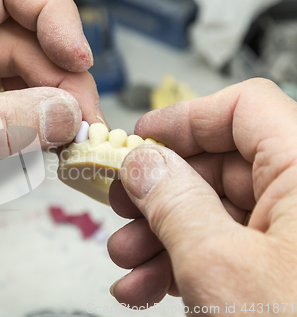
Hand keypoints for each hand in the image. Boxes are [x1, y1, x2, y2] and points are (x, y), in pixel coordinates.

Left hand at [0, 0, 103, 246]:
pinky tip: (39, 146)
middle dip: (58, 78)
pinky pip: (8, 104)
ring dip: (49, 105)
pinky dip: (30, 125)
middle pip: (22, 37)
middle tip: (79, 121)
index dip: (50, 16)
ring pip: (21, 73)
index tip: (76, 59)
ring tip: (64, 140)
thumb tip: (61, 115)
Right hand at [107, 78, 296, 312]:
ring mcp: (296, 238)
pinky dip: (182, 263)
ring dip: (161, 235)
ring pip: (215, 212)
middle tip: (118, 203)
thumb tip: (141, 163)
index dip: (186, 119)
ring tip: (125, 261)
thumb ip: (173, 202)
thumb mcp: (220, 265)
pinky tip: (146, 287)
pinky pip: (226, 250)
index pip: (244, 110)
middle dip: (159, 189)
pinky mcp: (284, 271)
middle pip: (220, 165)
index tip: (138, 138)